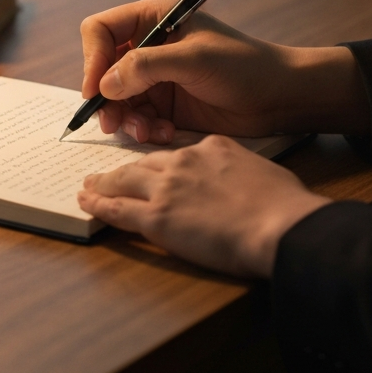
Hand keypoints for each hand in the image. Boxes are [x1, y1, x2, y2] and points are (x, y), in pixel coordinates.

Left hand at [77, 135, 329, 276]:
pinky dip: (98, 205)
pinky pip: (118, 209)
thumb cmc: (285, 205)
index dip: (165, 164)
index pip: (179, 152)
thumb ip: (242, 172)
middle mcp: (184, 161)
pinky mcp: (157, 216)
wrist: (280, 225)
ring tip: (89, 186)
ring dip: (103, 183)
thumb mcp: (264, 170)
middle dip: (125, 169)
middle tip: (108, 173)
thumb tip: (244, 185)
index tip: (157, 170)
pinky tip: (86, 203)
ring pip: (124, 180)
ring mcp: (167, 188)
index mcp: (212, 147)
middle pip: (145, 163)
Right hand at [81, 0, 369, 143]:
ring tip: (145, 132)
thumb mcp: (194, 59)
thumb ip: (146, 66)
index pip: (101, 30)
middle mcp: (148, 44)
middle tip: (113, 122)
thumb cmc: (244, 66)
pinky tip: (163, 133)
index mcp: (153, 17)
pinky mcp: (163, 103)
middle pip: (103, 68)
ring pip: (116, 97)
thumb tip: (106, 84)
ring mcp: (154, 75)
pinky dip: (143, 128)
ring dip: (125, 117)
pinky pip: (136, 117)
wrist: (280, 98)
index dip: (93, 58)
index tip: (96, 89)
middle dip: (107, 97)